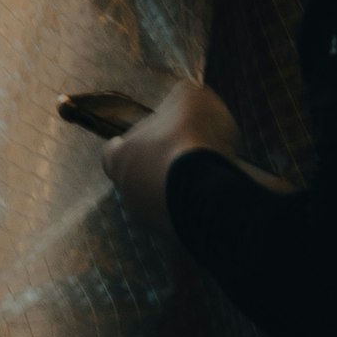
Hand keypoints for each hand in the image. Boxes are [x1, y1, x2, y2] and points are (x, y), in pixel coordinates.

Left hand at [102, 78, 239, 231]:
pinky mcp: (179, 239)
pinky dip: (201, 210)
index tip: (159, 135)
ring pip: (164, 202)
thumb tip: (184, 98)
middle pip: (141, 177)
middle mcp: (127, 193)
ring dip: (183, 191)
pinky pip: (188, 220)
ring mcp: (151, 221)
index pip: (116, 149)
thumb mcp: (190, 98)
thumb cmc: (190, 141)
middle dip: (163, 167)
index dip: (138, 140)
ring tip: (211, 177)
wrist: (210, 194)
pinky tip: (221, 197)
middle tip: (190, 157)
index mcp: (118, 159)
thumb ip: (182, 97)